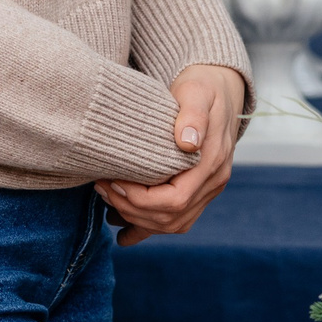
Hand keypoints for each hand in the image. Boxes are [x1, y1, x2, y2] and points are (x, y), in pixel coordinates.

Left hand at [95, 64, 246, 244]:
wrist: (218, 88)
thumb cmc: (202, 87)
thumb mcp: (197, 92)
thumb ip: (193, 115)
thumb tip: (186, 143)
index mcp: (212, 162)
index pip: (176, 199)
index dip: (141, 198)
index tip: (113, 181)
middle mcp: (212, 182)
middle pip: (171, 218)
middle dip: (132, 209)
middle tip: (102, 186)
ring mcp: (206, 189)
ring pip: (172, 224)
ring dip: (137, 219)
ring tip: (107, 199)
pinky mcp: (196, 190)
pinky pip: (175, 221)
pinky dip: (147, 229)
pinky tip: (123, 233)